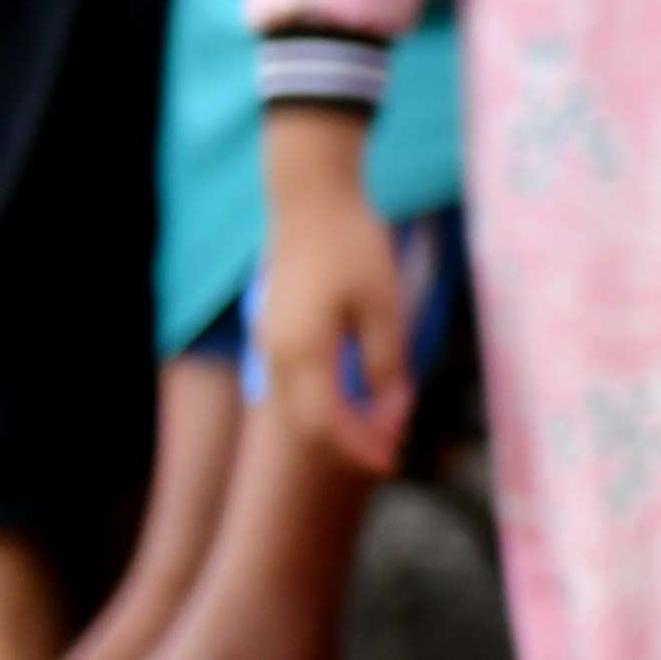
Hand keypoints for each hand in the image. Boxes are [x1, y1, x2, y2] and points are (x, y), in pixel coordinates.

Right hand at [256, 163, 417, 473]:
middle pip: (306, 425)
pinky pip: (295, 385)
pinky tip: (357, 396)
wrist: (309, 199)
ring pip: (298, 408)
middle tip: (392, 447)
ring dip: (337, 423)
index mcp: (300, 353)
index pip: (326, 425)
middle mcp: (274, 356)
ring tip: (380, 424)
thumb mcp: (382, 306)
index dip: (358, 448)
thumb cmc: (350, 246)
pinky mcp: (273, 331)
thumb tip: (391, 408)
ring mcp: (268, 344)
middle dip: (349, 442)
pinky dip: (325, 400)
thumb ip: (385, 362)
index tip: (392, 460)